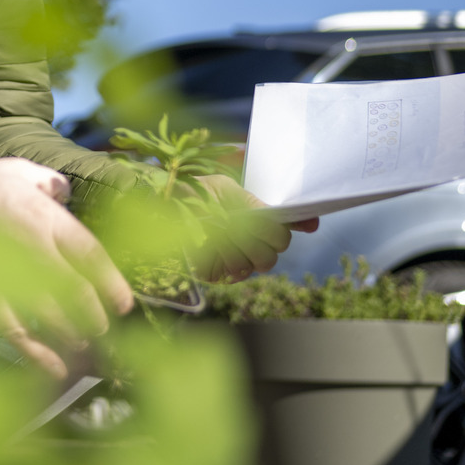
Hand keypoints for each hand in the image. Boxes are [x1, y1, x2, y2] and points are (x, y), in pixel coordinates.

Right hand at [0, 148, 131, 378]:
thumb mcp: (16, 168)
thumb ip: (49, 182)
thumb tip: (69, 195)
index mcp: (39, 211)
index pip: (87, 251)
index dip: (110, 280)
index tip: (124, 303)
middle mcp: (26, 242)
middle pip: (73, 288)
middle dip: (94, 314)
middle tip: (104, 329)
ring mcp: (1, 269)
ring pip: (47, 314)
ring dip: (70, 334)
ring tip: (81, 344)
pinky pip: (12, 329)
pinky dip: (35, 352)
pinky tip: (52, 367)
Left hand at [187, 174, 318, 281]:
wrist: (162, 207)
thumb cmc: (193, 193)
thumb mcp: (226, 190)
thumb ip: (256, 204)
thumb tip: (287, 214)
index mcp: (255, 220)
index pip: (285, 230)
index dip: (296, 225)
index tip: (302, 222)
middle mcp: (250, 242)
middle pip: (277, 250)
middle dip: (264, 235)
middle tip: (243, 223)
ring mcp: (236, 260)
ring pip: (261, 262)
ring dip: (243, 244)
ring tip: (221, 230)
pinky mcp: (219, 274)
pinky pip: (237, 272)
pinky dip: (227, 256)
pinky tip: (213, 243)